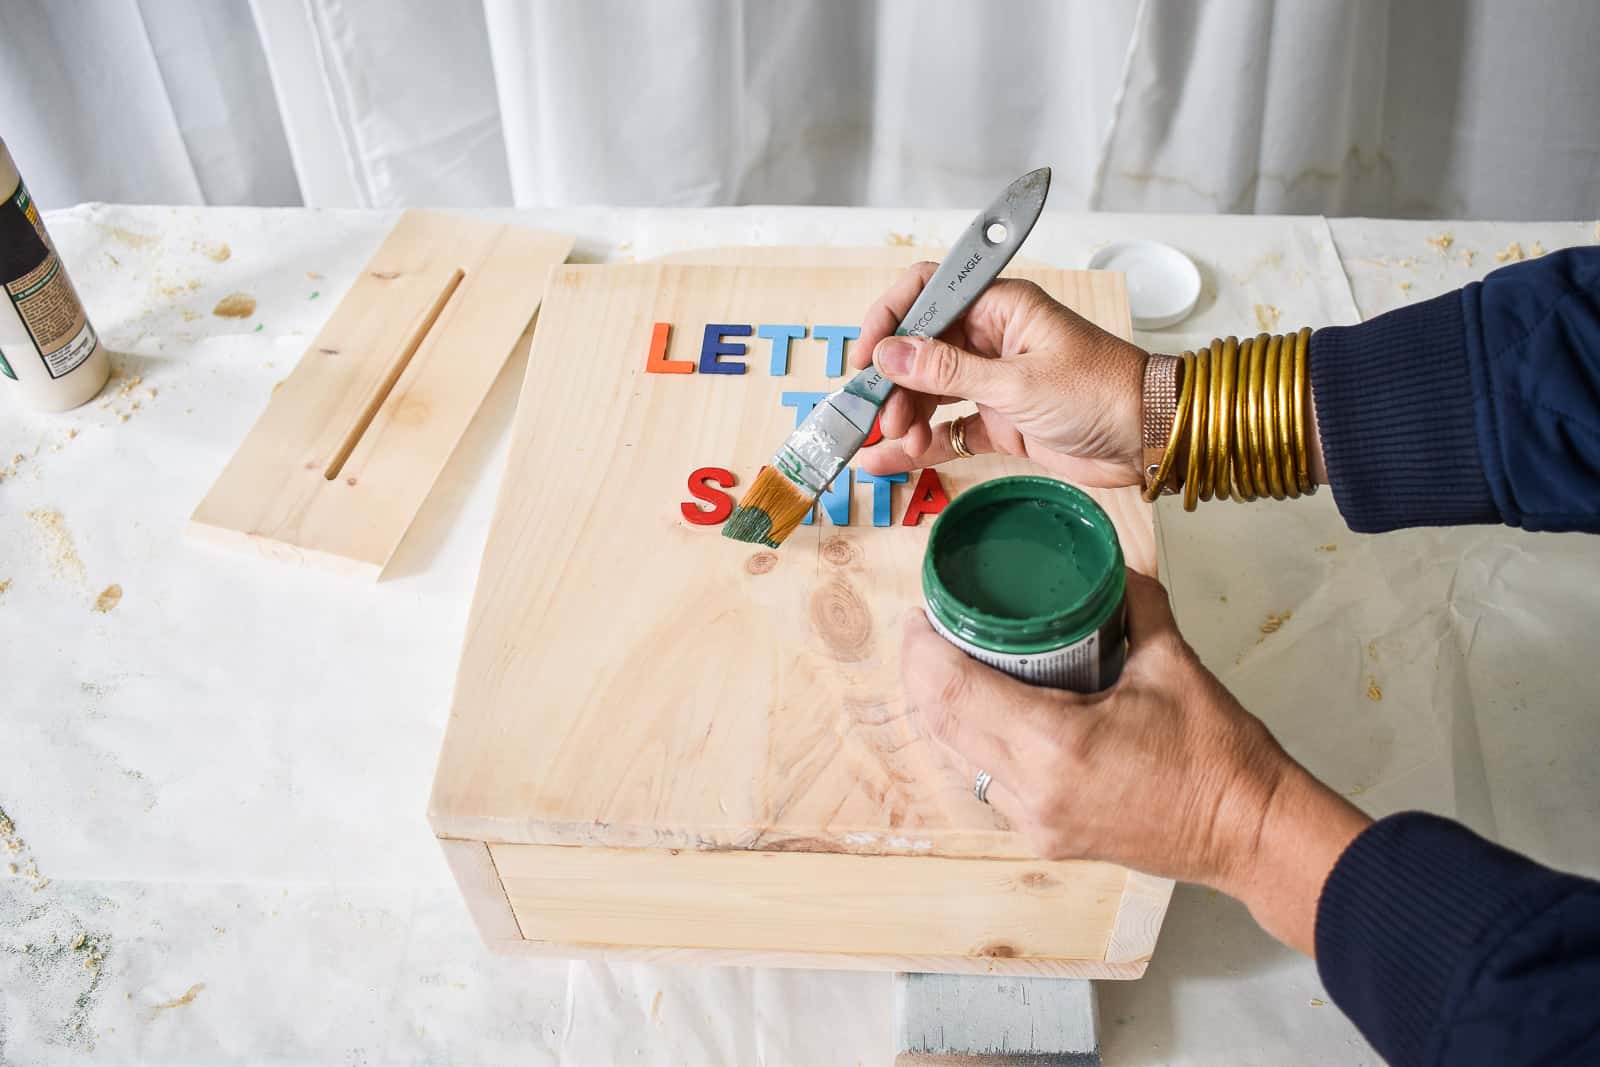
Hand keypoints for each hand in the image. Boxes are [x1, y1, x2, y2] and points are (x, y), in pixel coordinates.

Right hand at [850, 261, 1149, 487]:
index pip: (929, 292)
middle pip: (922, 349)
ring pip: (931, 391)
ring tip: (896, 443)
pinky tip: (892, 461)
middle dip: (895, 382)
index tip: (866, 357)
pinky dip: (922, 443)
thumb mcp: (1018, 381)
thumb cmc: (1100, 393)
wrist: (1150, 439)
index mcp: (1001, 307)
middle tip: (879, 416)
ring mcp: (995, 381)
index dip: (891, 319)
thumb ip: (949, 370)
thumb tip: (890, 352)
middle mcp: (993, 338)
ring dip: (907, 416)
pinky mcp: (1002, 421)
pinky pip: (950, 427)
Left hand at [903, 569, 1371, 954]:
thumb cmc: (1219, 754)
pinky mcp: (1045, 836)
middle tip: (928, 627)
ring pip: (957, 756)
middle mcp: (1033, 789)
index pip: (953, 690)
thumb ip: (1134, 603)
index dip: (923, 649)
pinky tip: (982, 711)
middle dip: (921, 671)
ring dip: (942, 708)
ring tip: (948, 662)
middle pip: (941, 722)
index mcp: (1057, 743)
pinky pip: (987, 782)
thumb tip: (1106, 567)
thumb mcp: (1174, 663)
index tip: (921, 613)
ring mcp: (1035, 821)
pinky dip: (974, 741)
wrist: (1249, 833)